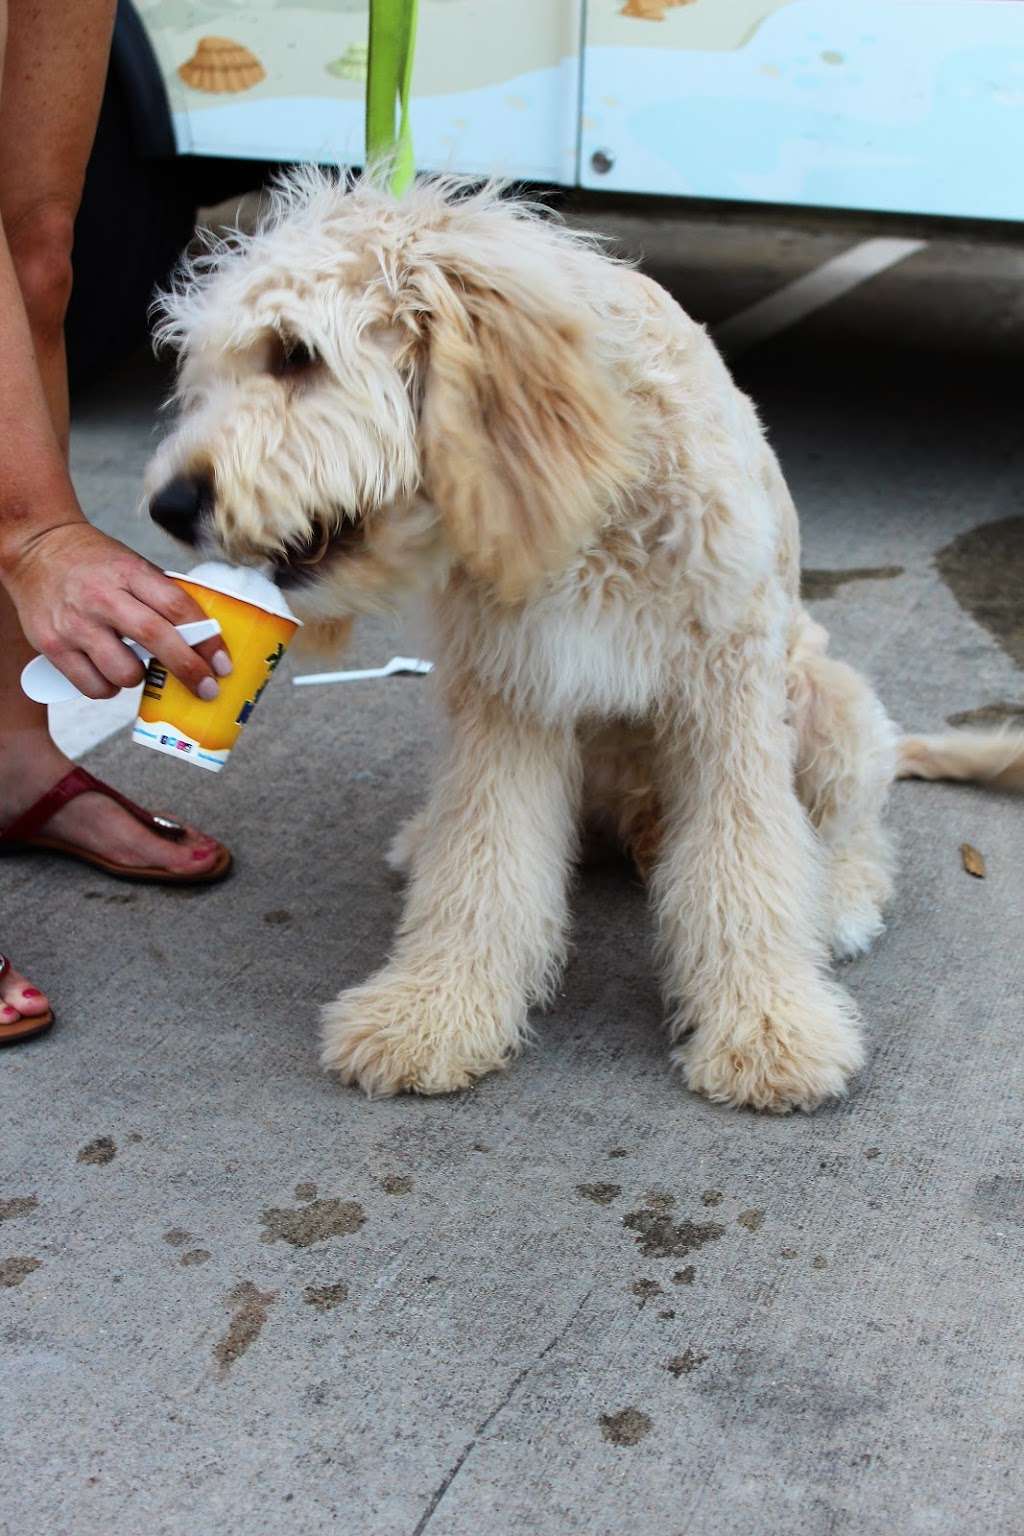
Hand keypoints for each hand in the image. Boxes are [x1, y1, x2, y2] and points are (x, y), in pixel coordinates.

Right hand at [1, 521, 230, 698]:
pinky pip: (93, 687)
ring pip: (124, 672)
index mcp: (130, 573)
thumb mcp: (132, 566)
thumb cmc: (95, 563)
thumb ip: (161, 597)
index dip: (206, 640)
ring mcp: (76, 623)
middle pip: (156, 639)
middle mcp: (102, 597)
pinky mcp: (53, 646)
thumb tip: (203, 639)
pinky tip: (108, 672)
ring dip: (140, 679)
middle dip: (189, 670)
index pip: (178, 607)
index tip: (222, 663)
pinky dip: (109, 688)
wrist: (37, 547)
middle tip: (207, 689)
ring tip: (136, 667)